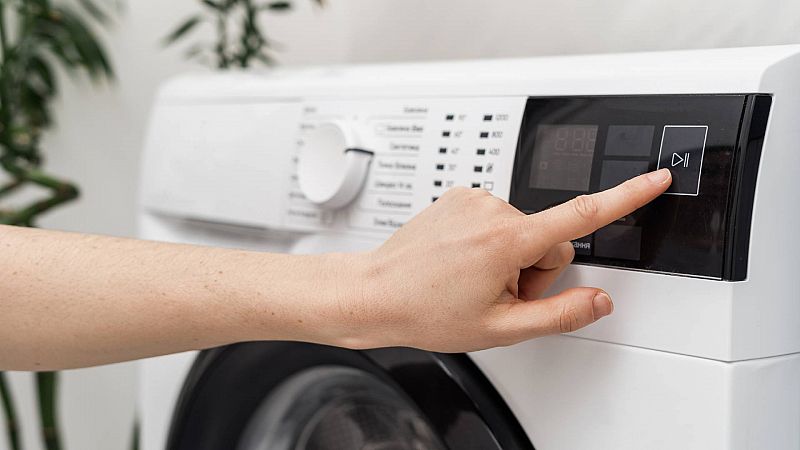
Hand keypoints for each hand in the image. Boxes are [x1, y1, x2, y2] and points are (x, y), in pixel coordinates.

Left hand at [341, 169, 671, 352]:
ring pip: (522, 231)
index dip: (627, 196)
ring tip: (475, 281)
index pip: (582, 215)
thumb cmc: (426, 310)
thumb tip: (598, 300)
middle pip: (549, 239)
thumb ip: (560, 315)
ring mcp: (471, 200)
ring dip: (511, 258)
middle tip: (500, 295)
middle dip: (536, 271)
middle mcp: (491, 209)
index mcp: (506, 240)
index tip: (655, 178)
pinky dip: (491, 242)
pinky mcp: (458, 197)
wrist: (376, 293)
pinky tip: (464, 263)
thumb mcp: (501, 329)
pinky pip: (496, 220)